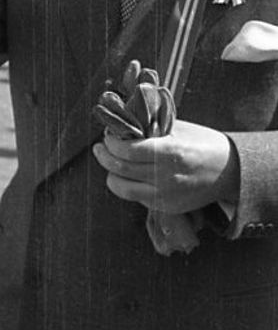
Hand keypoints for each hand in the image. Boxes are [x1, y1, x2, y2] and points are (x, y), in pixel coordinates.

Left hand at [93, 120, 238, 213]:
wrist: (230, 170)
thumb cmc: (203, 143)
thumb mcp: (178, 128)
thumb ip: (150, 126)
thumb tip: (121, 122)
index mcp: (170, 152)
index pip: (127, 151)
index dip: (111, 142)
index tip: (108, 135)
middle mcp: (166, 177)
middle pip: (120, 169)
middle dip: (104, 156)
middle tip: (100, 148)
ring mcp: (166, 196)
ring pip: (123, 189)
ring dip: (111, 174)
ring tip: (111, 162)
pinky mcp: (167, 207)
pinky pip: (137, 197)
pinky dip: (129, 185)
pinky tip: (131, 174)